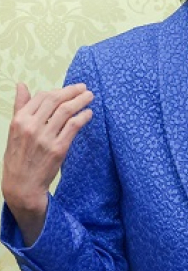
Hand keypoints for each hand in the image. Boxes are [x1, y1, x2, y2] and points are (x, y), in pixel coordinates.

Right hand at [1, 82, 93, 244]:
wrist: (22, 184)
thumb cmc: (19, 156)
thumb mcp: (15, 129)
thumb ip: (21, 107)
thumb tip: (22, 85)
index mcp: (19, 120)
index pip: (42, 97)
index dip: (58, 91)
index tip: (69, 90)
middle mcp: (31, 126)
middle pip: (55, 101)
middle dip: (72, 91)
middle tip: (84, 88)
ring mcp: (44, 137)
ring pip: (66, 111)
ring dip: (80, 101)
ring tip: (90, 96)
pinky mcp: (58, 148)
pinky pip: (73, 126)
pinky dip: (83, 117)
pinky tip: (89, 113)